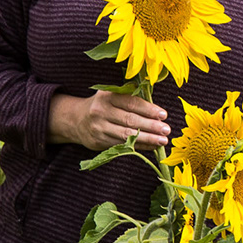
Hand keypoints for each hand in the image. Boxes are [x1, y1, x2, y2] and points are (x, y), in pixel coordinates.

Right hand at [48, 92, 170, 151]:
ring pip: (126, 135)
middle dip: (150, 126)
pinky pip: (122, 145)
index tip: (163, 115)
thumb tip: (158, 113)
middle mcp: (100, 112)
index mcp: (107, 96)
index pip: (131, 103)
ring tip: (162, 141)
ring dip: (147, 139)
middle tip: (166, 130)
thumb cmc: (104, 105)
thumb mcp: (112, 96)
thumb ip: (131, 99)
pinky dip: (139, 146)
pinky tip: (151, 146)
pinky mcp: (98, 142)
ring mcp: (98, 128)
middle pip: (129, 120)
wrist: (76, 120)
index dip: (148, 109)